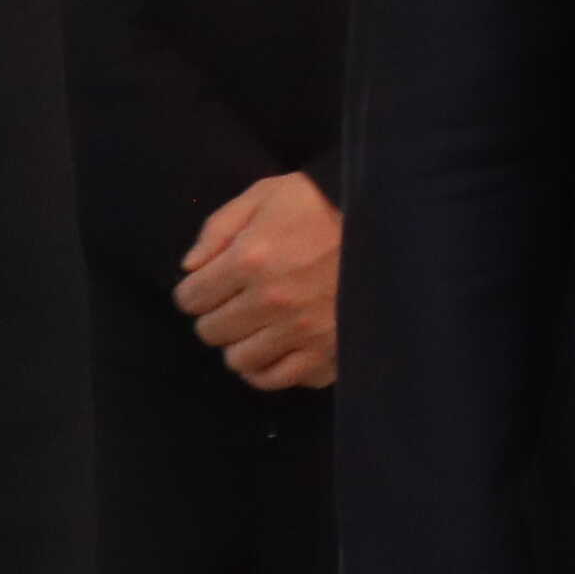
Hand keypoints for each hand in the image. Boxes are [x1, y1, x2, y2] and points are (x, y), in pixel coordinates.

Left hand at [175, 172, 341, 391]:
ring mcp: (299, 332)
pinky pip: (275, 379)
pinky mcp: (325, 353)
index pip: (191, 298)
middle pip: (210, 332)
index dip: (193, 291)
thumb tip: (189, 268)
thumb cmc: (320, 204)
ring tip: (253, 325)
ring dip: (238, 343)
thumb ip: (218, 229)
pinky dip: (265, 368)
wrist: (386, 226)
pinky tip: (271, 348)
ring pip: (238, 360)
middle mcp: (271, 301)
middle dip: (213, 316)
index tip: (206, 286)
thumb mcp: (264, 195)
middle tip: (231, 303)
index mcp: (250, 259)